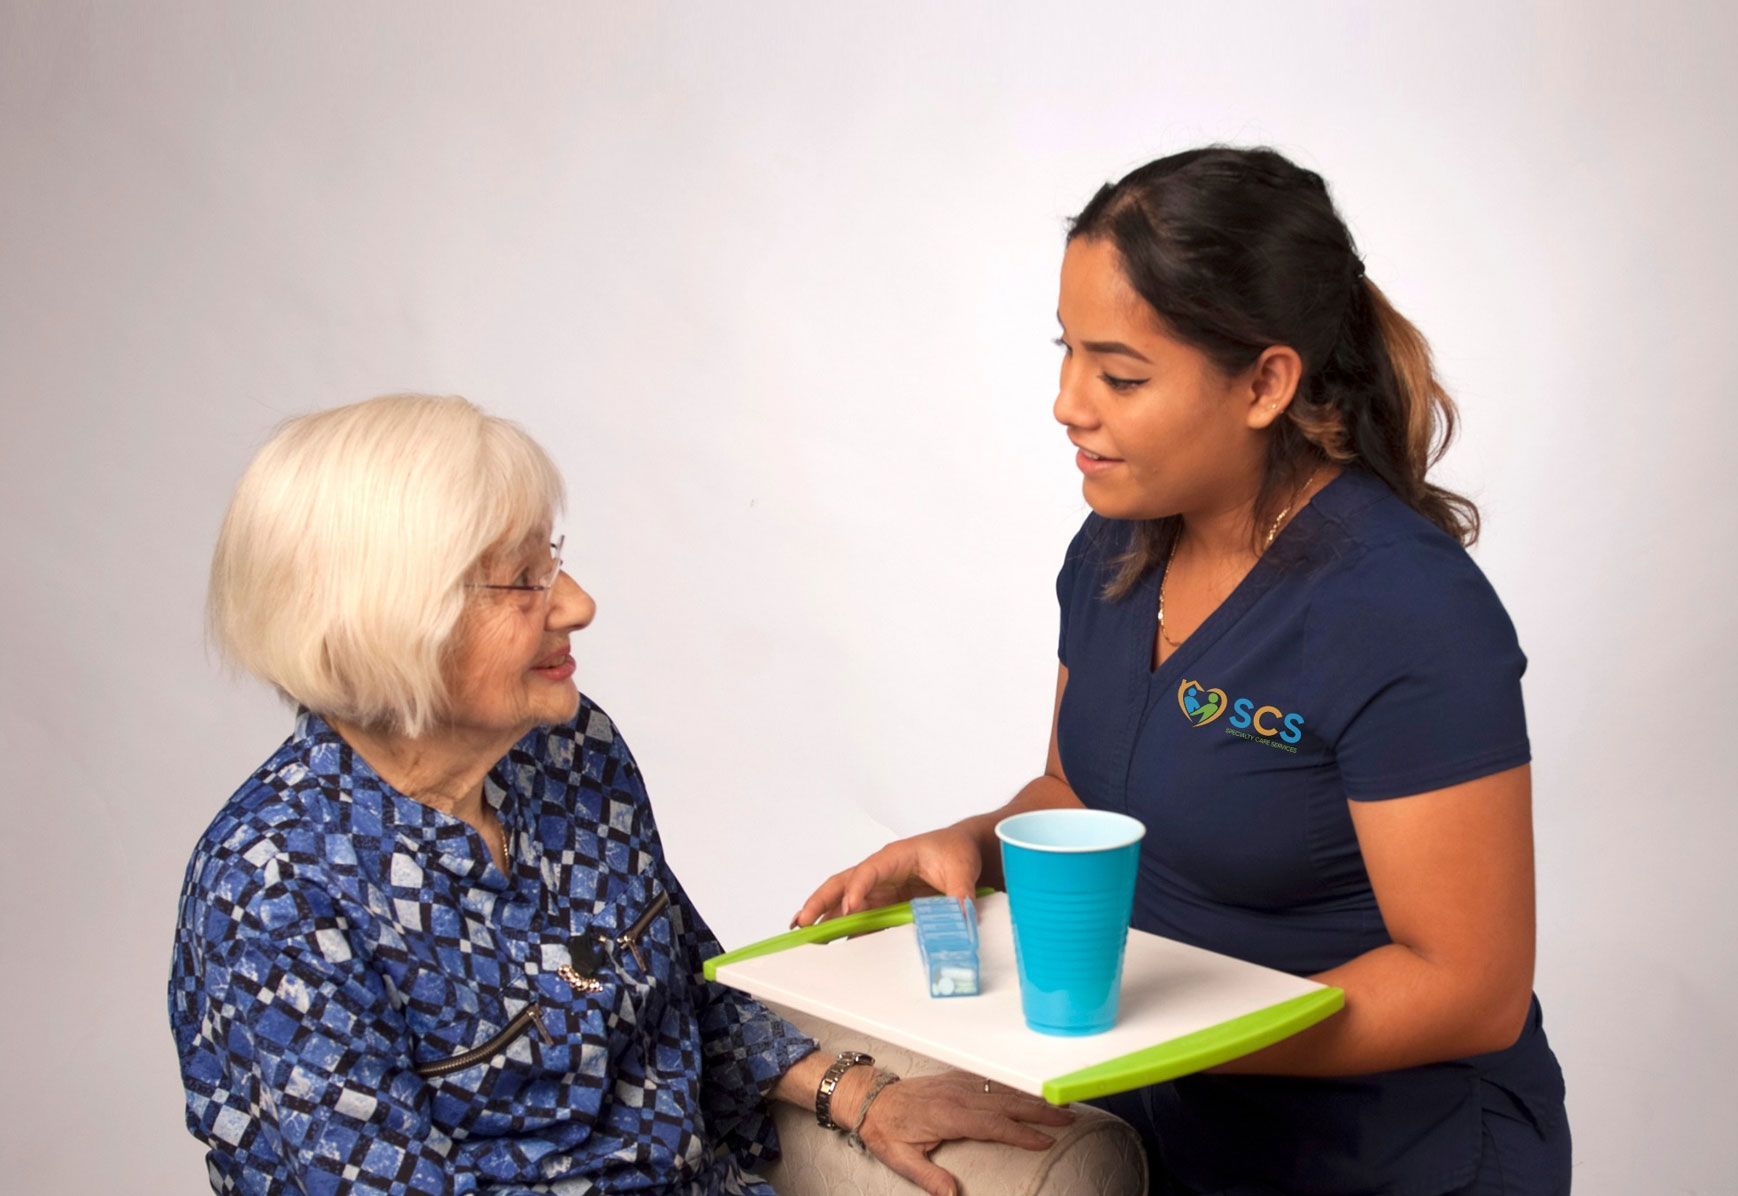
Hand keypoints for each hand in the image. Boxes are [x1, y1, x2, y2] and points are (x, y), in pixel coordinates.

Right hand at [793, 826, 984, 926]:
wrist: (963, 849)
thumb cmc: (955, 849)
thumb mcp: (961, 869)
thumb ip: (960, 895)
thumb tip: (960, 920)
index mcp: (894, 857)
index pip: (868, 871)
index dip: (856, 890)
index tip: (848, 909)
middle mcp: (880, 872)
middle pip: (842, 884)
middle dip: (819, 902)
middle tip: (801, 922)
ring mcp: (880, 889)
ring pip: (844, 902)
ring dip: (824, 917)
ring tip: (805, 936)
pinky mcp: (886, 903)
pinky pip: (861, 916)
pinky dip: (844, 928)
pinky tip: (834, 943)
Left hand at [853, 1071, 1073, 1195]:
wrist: (869, 1098)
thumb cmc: (885, 1128)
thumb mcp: (901, 1158)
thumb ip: (929, 1177)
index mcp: (948, 1115)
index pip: (994, 1124)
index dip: (1021, 1133)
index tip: (1045, 1141)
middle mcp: (957, 1095)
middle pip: (1006, 1103)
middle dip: (1040, 1111)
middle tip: (1068, 1118)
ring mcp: (957, 1084)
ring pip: (1002, 1090)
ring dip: (1031, 1097)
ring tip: (1057, 1105)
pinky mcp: (955, 1079)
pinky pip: (990, 1081)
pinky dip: (1013, 1086)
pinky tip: (1028, 1092)